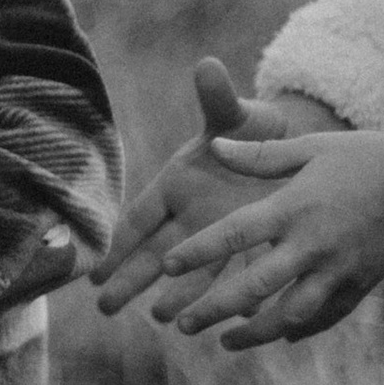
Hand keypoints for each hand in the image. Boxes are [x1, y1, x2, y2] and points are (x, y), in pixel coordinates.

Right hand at [92, 61, 326, 314]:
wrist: (291, 149)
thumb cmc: (251, 129)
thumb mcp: (234, 115)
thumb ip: (217, 98)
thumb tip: (207, 66)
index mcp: (176, 185)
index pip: (140, 217)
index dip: (118, 242)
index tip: (93, 266)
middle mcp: (191, 217)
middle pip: (155, 253)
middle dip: (130, 280)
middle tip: (104, 307)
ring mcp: (220, 237)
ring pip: (193, 272)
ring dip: (180, 295)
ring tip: (163, 318)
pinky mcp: (250, 249)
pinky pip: (239, 276)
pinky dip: (235, 296)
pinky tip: (230, 316)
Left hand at [147, 127, 383, 346]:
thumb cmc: (364, 157)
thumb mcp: (311, 147)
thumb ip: (260, 154)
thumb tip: (213, 148)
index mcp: (295, 206)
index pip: (234, 234)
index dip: (198, 253)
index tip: (166, 268)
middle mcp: (314, 244)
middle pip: (254, 287)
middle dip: (213, 309)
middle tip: (180, 324)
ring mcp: (339, 270)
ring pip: (288, 316)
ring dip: (252, 334)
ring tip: (224, 342)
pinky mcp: (360, 286)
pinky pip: (324, 318)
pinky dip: (298, 330)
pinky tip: (276, 336)